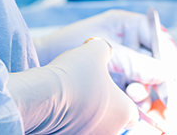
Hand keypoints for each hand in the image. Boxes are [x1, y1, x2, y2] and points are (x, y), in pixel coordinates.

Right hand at [8, 38, 136, 134]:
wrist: (44, 95)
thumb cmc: (74, 74)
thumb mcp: (94, 50)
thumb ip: (104, 50)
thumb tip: (103, 50)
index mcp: (125, 112)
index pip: (133, 114)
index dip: (122, 102)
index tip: (109, 92)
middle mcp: (112, 131)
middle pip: (112, 122)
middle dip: (103, 109)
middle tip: (88, 92)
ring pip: (94, 128)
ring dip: (86, 117)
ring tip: (71, 98)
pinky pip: (75, 131)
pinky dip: (70, 123)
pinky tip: (60, 108)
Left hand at [34, 10, 176, 104]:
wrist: (42, 60)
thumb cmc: (67, 44)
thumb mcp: (105, 49)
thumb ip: (136, 61)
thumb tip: (166, 74)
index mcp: (129, 25)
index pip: (159, 38)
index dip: (170, 56)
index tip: (174, 75)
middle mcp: (129, 43)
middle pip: (156, 63)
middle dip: (160, 81)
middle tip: (165, 98)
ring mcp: (123, 63)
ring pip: (147, 81)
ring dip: (147, 93)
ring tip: (135, 97)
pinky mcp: (115, 83)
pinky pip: (134, 93)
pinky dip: (138, 103)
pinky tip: (139, 110)